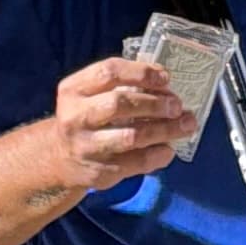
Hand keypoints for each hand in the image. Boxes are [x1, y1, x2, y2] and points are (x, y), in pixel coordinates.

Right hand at [48, 56, 191, 189]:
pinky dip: (158, 155)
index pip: (109, 72)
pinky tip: (168, 149)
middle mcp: (76, 117)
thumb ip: (121, 84)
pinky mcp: (98, 172)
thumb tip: (165, 82)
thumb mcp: (90, 94)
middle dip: (154, 103)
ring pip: (131, 137)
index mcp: (74, 90)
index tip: (165, 78)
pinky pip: (135, 163)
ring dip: (165, 130)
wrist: (60, 159)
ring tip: (186, 125)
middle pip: (119, 104)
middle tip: (177, 106)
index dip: (141, 73)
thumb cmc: (87, 118)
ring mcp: (86, 147)